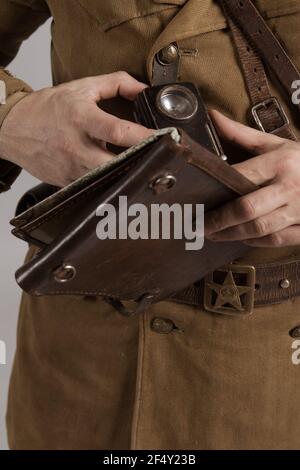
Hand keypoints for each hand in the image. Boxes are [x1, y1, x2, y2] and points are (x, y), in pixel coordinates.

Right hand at [0, 72, 153, 186]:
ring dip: (125, 175)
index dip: (144, 137)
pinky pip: (94, 186)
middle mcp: (76, 146)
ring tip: (140, 168)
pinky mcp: (68, 182)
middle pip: (116, 163)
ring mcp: (72, 168)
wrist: (14, 127)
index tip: (165, 138)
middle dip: (140, 163)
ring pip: (107, 180)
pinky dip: (108, 182)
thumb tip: (144, 90)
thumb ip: (116, 84)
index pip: (118, 131)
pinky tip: (116, 175)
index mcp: (81, 119)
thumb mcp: (81, 87)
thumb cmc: (47, 108)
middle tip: (158, 161)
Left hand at [205, 110, 299, 246]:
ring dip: (232, 234)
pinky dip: (255, 242)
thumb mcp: (275, 143)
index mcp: (280, 163)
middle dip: (219, 220)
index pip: (242, 176)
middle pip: (247, 208)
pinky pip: (276, 240)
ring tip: (212, 235)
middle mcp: (290, 187)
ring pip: (260, 228)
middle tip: (198, 226)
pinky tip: (240, 239)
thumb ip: (241, 134)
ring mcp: (299, 210)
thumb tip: (212, 117)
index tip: (198, 198)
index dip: (217, 188)